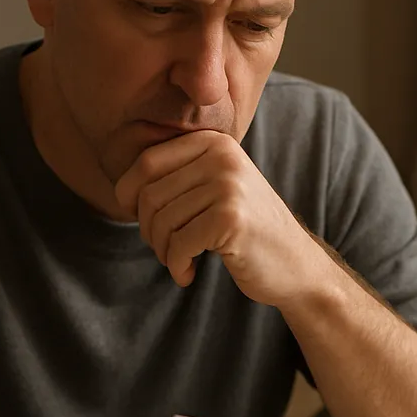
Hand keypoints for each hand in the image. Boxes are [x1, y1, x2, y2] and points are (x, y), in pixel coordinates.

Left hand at [115, 130, 321, 305]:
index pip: (146, 163)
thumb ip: (177, 176)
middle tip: (166, 250)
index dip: (130, 198)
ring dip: (163, 252)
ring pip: (161, 221)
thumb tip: (120, 190)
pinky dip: (177, 266)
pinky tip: (188, 274)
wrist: (295, 265)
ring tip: (180, 262)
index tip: (145, 223)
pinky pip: (179, 244)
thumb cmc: (244, 231)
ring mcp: (229, 185)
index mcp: (213, 142)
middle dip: (148, 230)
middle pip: (149, 194)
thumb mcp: (214, 189)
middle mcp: (222, 157)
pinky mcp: (232, 218)